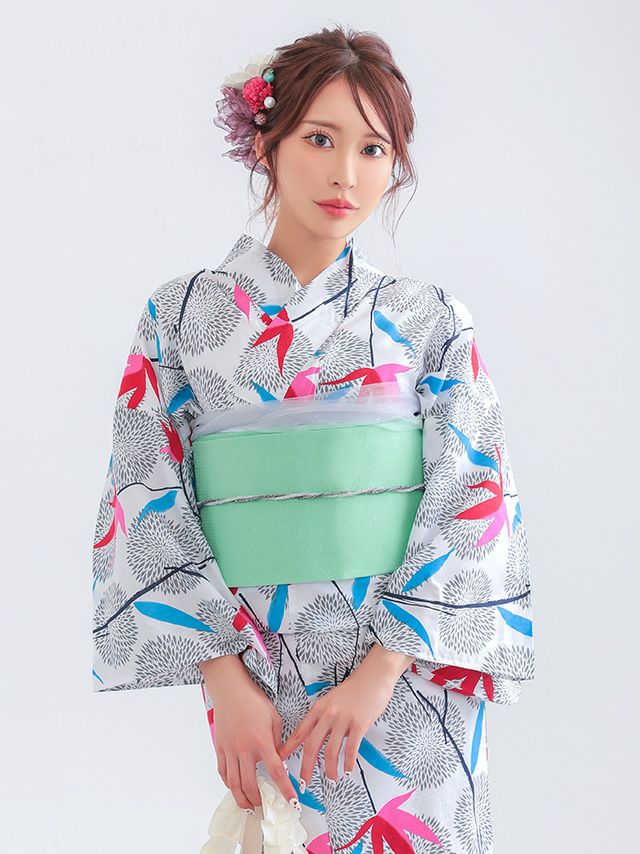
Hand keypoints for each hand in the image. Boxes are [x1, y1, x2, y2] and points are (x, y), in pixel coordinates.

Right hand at [201, 657, 298, 811]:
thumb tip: (278, 759)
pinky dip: (229, 784)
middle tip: (264, 806)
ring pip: (234, 784)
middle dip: (258, 800)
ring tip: (249, 805)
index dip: (285, 790)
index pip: (276, 772)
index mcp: (262, 741)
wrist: (231, 690)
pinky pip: (223, 772)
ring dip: (242, 798)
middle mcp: (244, 749)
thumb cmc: (253, 701)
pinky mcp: (220, 748)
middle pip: (250, 785)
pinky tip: (235, 787)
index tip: (292, 802)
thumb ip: (276, 741)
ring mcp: (230, 750)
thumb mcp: (274, 719)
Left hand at [276, 653, 401, 784]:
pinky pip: (351, 748)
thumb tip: (315, 739)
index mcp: (318, 709)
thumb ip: (322, 718)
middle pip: (312, 746)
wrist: (373, 677)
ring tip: (331, 780)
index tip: (279, 762)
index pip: (299, 733)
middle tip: (304, 784)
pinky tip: (348, 771)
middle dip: (306, 768)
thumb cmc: (352, 691)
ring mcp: (343, 720)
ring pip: (331, 751)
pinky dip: (348, 763)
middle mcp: (327, 715)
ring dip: (330, 770)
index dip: (288, 749)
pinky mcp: (359, 724)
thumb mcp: (331, 701)